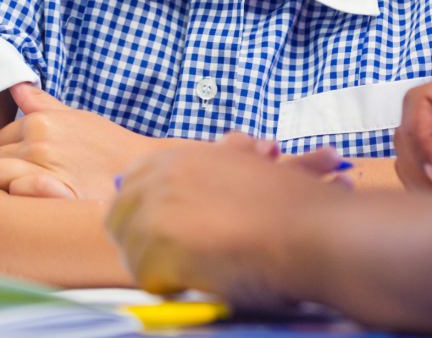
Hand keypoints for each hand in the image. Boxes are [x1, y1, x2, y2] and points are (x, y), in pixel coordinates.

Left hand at [0, 83, 161, 199]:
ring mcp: (42, 167)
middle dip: (5, 168)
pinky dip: (20, 194)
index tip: (23, 163)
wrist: (140, 168)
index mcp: (40, 122)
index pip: (0, 139)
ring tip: (32, 188)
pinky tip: (38, 196)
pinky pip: (17, 191)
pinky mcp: (51, 191)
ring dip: (8, 183)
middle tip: (31, 175)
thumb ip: (42, 104)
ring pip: (0, 176)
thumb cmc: (110, 146)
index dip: (7, 153)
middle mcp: (37, 142)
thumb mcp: (78, 118)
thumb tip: (19, 88)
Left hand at [106, 134, 342, 302]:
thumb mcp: (252, 167)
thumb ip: (229, 156)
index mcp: (182, 155)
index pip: (131, 182)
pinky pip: (147, 277)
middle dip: (141, 237)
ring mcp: (157, 207)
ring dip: (162, 264)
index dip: (144, 209)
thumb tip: (228, 145)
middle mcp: (163, 174)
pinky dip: (172, 285)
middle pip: (119, 215)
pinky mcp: (159, 244)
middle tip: (175, 253)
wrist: (312, 229)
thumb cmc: (292, 207)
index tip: (163, 228)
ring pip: (133, 251)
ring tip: (201, 264)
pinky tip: (202, 277)